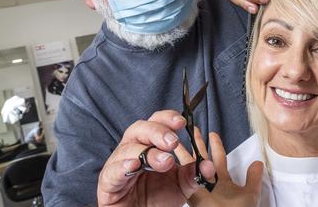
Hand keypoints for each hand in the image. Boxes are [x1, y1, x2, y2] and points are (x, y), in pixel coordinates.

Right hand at [97, 110, 215, 206]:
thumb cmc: (155, 198)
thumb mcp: (181, 186)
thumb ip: (194, 175)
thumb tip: (209, 166)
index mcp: (149, 144)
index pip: (156, 122)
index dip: (167, 119)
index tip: (181, 122)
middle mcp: (132, 149)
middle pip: (140, 128)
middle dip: (158, 132)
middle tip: (173, 142)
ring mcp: (118, 164)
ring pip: (127, 148)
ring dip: (147, 152)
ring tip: (164, 161)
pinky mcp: (108, 182)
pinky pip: (113, 170)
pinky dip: (123, 166)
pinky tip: (134, 166)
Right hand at [175, 128, 262, 206]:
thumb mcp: (250, 193)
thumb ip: (253, 177)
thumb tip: (258, 163)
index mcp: (222, 181)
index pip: (218, 158)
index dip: (216, 145)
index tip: (212, 134)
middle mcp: (209, 182)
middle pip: (201, 158)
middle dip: (197, 143)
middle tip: (192, 129)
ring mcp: (199, 187)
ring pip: (189, 165)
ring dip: (183, 151)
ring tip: (178, 137)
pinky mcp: (190, 194)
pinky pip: (181, 178)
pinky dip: (176, 166)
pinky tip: (171, 153)